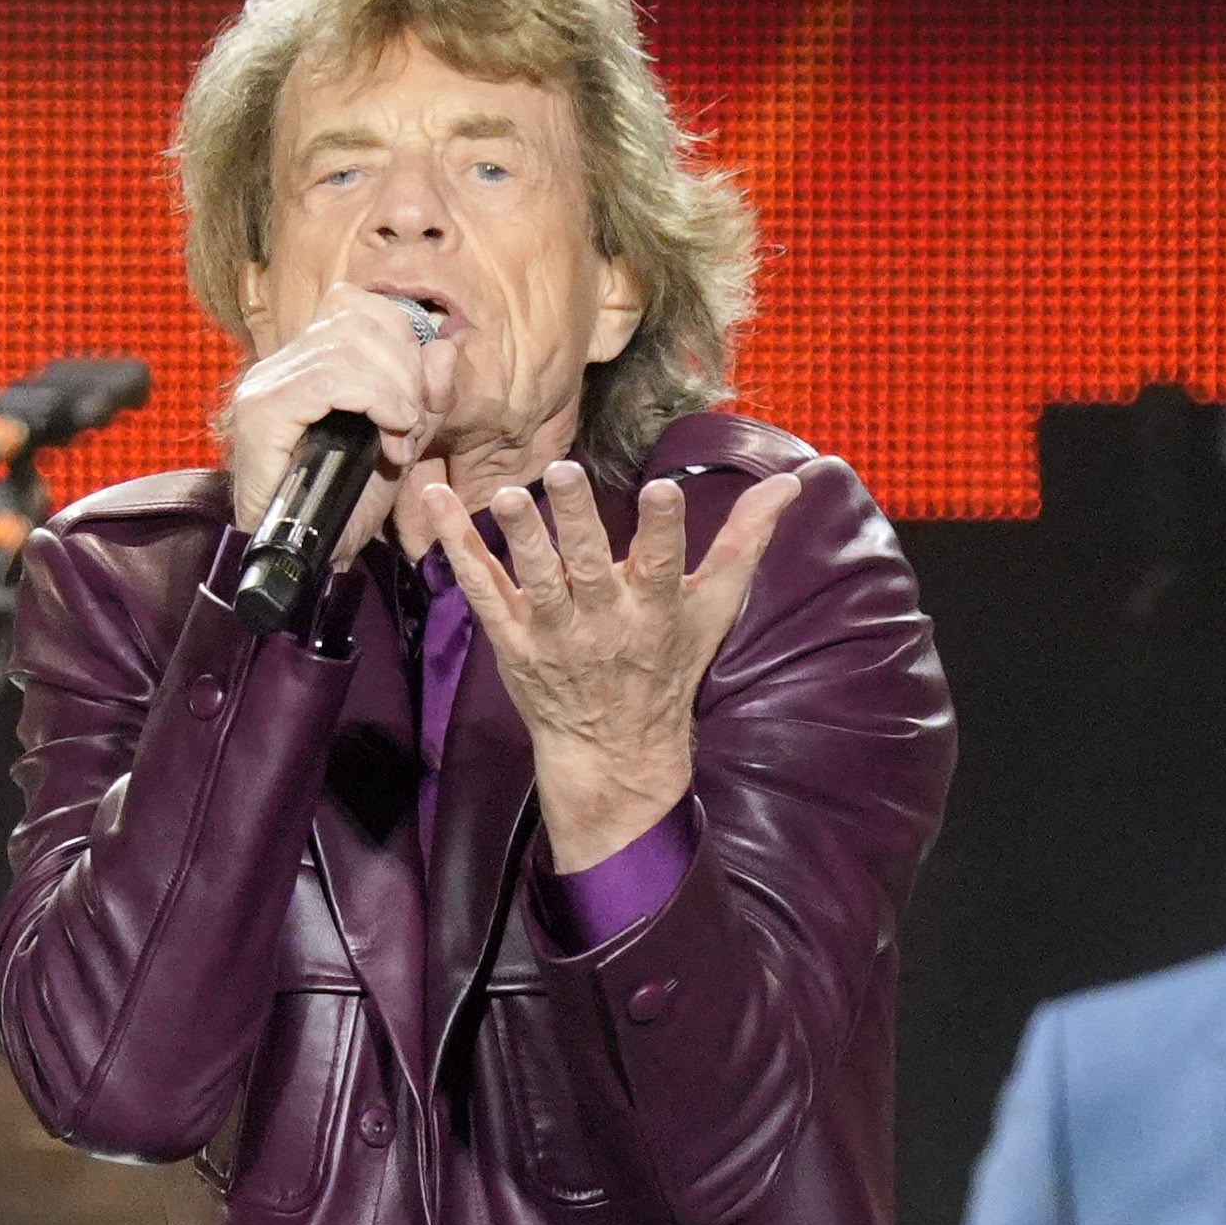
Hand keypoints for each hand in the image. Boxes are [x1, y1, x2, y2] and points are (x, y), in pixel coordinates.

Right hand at [216, 288, 460, 580]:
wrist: (306, 563)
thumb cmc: (345, 506)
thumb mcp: (401, 441)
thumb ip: (426, 394)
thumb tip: (446, 345)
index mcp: (306, 360)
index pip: (359, 305)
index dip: (405, 341)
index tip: (423, 401)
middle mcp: (279, 363)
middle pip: (359, 317)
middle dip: (407, 370)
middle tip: (412, 426)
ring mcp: (266, 384)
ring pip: (348, 343)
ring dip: (395, 391)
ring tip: (398, 439)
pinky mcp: (261, 412)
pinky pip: (329, 377)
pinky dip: (375, 402)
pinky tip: (387, 438)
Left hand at [416, 455, 799, 874]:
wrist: (613, 751)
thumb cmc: (667, 667)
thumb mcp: (713, 610)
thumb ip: (744, 542)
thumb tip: (788, 483)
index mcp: (655, 611)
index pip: (664, 564)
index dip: (664, 529)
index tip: (661, 490)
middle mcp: (602, 624)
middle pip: (588, 567)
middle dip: (576, 521)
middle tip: (562, 472)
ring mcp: (552, 636)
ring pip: (532, 580)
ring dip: (518, 535)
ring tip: (503, 495)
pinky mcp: (511, 643)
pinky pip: (480, 592)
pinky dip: (456, 547)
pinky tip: (437, 500)